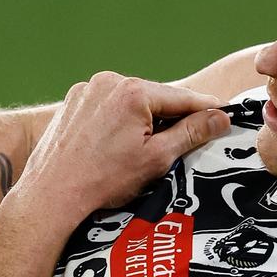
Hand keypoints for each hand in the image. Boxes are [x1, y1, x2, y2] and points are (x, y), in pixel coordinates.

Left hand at [14, 72, 230, 221]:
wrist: (51, 194)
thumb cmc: (102, 180)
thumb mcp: (156, 158)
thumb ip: (191, 133)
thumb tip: (220, 117)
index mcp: (133, 92)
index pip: (182, 97)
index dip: (206, 108)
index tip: (225, 114)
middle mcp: (109, 82)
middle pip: (155, 98)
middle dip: (171, 117)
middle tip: (186, 140)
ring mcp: (87, 90)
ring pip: (130, 102)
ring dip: (143, 119)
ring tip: (144, 149)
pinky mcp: (72, 102)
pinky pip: (106, 106)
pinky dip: (117, 120)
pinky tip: (116, 146)